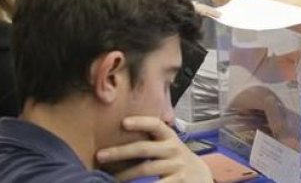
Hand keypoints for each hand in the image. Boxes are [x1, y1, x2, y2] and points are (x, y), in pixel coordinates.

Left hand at [96, 116, 211, 182]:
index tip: (122, 122)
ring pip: (145, 169)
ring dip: (124, 175)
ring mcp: (175, 166)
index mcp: (170, 137)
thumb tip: (120, 129)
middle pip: (143, 148)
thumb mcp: (170, 144)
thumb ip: (153, 138)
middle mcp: (173, 149)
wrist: (201, 176)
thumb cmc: (175, 158)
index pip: (155, 125)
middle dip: (120, 152)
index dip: (140, 122)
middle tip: (99, 156)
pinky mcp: (177, 182)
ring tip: (109, 178)